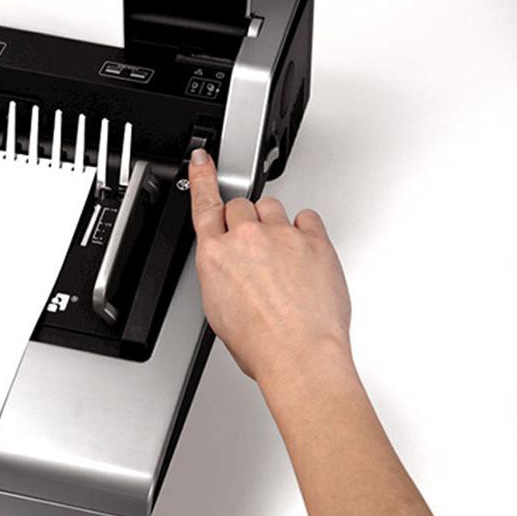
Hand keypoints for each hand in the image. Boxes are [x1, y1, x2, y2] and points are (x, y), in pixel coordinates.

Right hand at [188, 148, 351, 383]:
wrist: (300, 355)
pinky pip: (306, 218)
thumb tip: (231, 268)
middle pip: (241, 207)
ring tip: (283, 259)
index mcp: (216, 256)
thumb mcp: (219, 311)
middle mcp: (246, 239)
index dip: (203, 177)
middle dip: (246, 223)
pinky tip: (303, 255)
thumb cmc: (261, 344)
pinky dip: (304, 231)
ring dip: (274, 225)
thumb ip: (222, 275)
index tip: (202, 160)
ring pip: (272, 207)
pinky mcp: (314, 239)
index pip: (205, 205)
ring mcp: (281, 236)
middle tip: (258, 252)